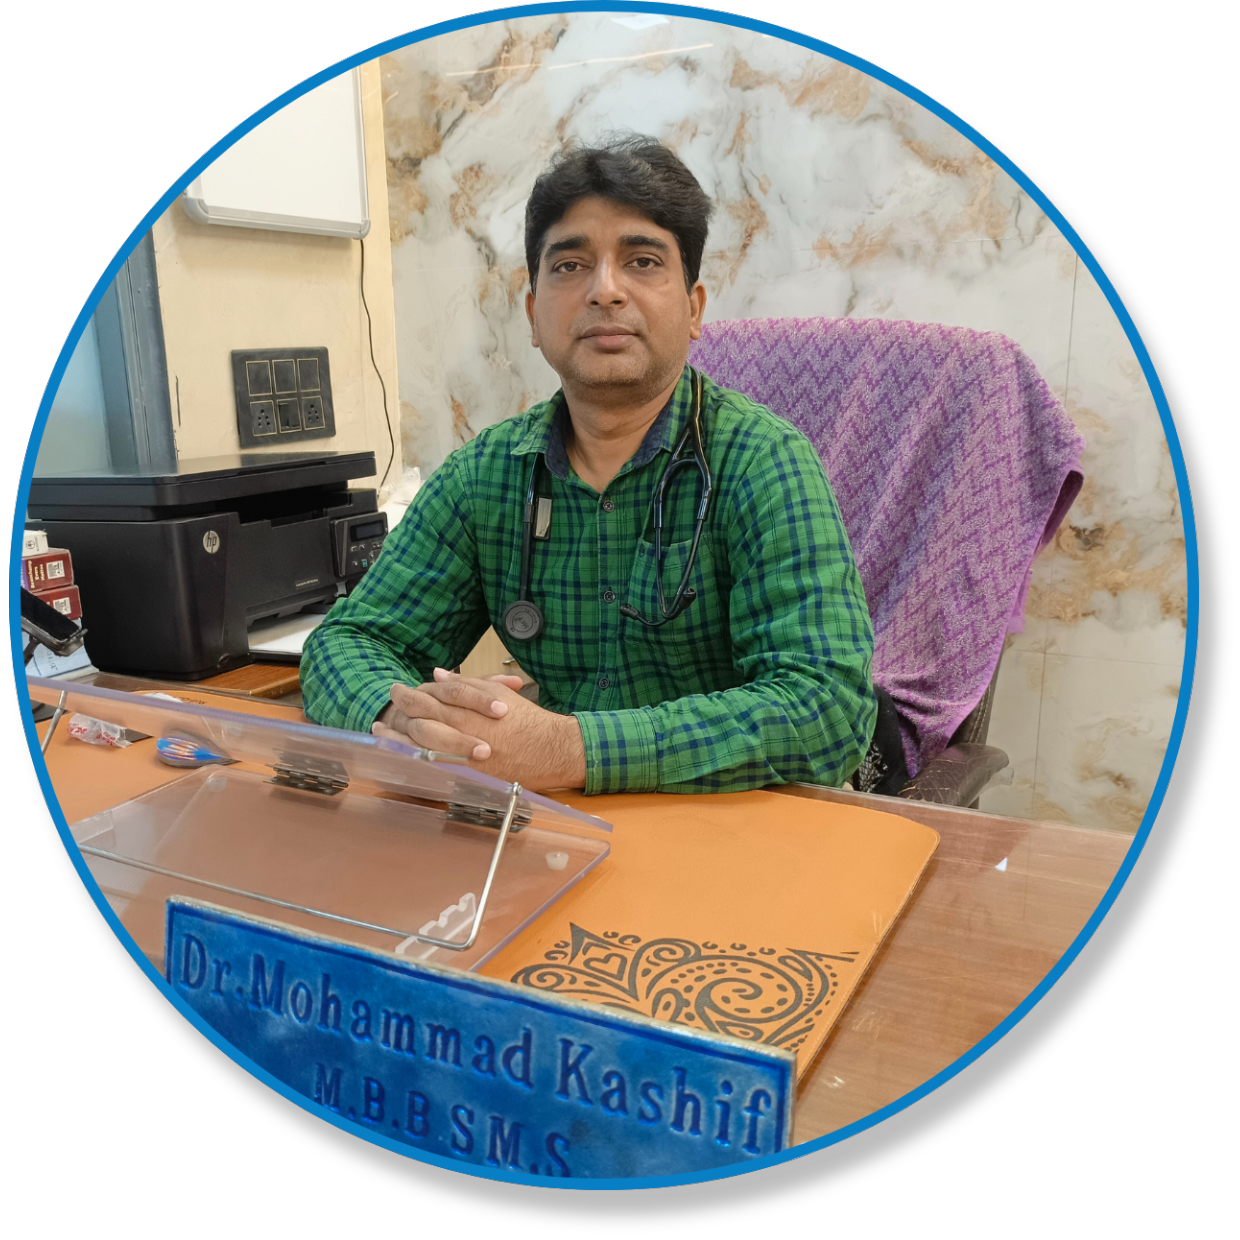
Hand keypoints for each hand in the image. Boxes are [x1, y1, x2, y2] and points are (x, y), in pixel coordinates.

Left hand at [371, 668, 586, 791]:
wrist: (549, 750)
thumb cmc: (526, 720)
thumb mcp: (496, 693)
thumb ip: (464, 684)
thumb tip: (438, 675)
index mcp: (465, 709)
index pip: (428, 696)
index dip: (411, 692)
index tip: (400, 689)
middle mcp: (458, 731)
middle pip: (418, 718)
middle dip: (399, 710)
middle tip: (388, 706)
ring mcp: (458, 756)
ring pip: (416, 744)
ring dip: (394, 737)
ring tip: (380, 731)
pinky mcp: (463, 775)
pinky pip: (428, 768)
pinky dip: (409, 760)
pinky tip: (397, 755)